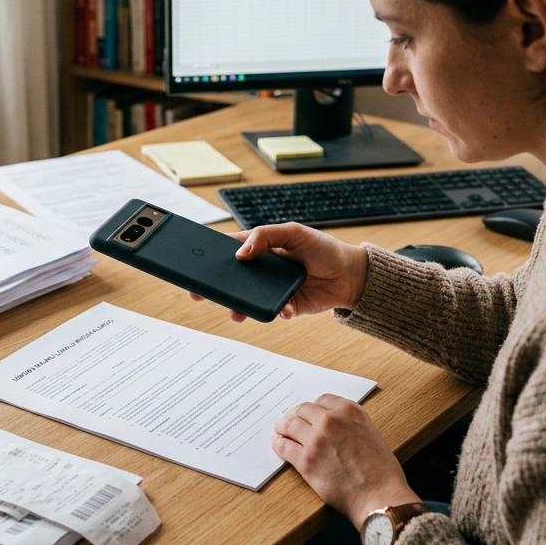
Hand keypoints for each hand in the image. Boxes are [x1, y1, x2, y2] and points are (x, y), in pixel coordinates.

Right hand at [189, 222, 368, 322]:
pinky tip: (284, 309)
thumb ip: (265, 236)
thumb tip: (240, 253)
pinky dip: (276, 312)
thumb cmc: (322, 248)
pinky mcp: (285, 306)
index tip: (195, 263)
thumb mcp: (294, 232)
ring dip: (239, 307)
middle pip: (233, 279)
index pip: (230, 250)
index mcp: (261, 247)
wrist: (350, 275)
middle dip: (216, 288)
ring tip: (235, 312)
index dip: (212, 256)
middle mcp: (263, 270)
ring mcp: (272, 289)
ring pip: (248, 300)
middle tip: (198, 294)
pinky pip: (273, 312)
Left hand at [272, 395, 420, 523]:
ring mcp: (316, 439)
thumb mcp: (371, 435)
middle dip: (295, 415)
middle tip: (289, 420)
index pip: (322, 400)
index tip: (307, 412)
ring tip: (280, 430)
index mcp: (350, 411)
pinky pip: (285, 447)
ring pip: (290, 425)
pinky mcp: (306, 460)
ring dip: (283, 427)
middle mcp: (331, 420)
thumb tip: (335, 428)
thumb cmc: (382, 471)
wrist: (380, 495)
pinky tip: (278, 444)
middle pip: (303, 410)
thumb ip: (351, 425)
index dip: (312, 407)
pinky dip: (279, 444)